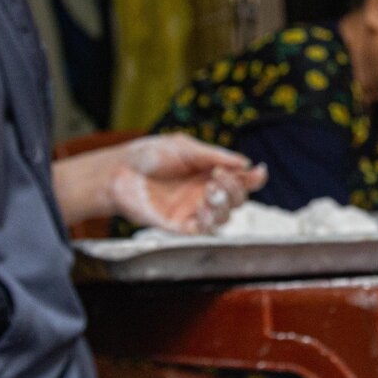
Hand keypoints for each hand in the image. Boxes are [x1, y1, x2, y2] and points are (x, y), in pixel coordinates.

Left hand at [104, 134, 267, 232]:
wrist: (119, 172)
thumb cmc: (148, 156)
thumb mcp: (184, 147)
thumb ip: (214, 155)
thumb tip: (243, 163)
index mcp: (209, 172)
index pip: (240, 179)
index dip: (253, 178)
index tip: (258, 171)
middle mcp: (205, 192)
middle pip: (237, 199)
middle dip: (236, 189)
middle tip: (220, 176)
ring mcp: (194, 210)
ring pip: (225, 217)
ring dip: (224, 204)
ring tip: (209, 190)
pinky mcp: (180, 226)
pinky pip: (204, 230)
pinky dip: (210, 220)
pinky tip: (203, 207)